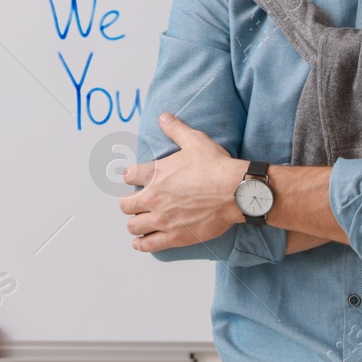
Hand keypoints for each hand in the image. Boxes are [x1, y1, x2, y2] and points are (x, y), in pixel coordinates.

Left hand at [119, 114, 244, 251]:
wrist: (236, 191)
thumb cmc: (216, 167)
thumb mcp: (194, 141)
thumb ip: (176, 129)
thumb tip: (164, 117)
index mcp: (155, 174)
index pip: (128, 176)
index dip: (129, 177)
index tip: (132, 179)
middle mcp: (153, 198)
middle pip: (125, 205)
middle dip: (129, 203)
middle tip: (136, 203)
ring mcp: (163, 219)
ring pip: (133, 226)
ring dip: (135, 223)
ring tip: (139, 221)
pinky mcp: (175, 236)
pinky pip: (149, 244)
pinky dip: (142, 244)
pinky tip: (139, 242)